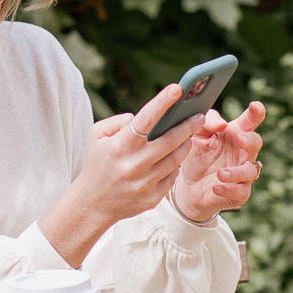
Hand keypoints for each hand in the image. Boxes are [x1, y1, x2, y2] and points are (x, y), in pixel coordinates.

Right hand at [39, 81, 206, 266]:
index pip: (145, 119)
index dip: (162, 102)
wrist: (92, 204)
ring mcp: (144, 183)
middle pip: (170, 140)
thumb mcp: (97, 136)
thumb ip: (119, 121)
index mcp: (120, 146)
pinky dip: (175, 165)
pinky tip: (176, 157)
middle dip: (188, 125)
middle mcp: (134, 164)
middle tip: (200, 115)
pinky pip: (172, 177)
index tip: (178, 88)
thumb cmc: (97, 163)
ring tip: (190, 134)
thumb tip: (143, 118)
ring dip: (186, 144)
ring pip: (175, 159)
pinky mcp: (152, 198)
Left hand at [171, 101, 264, 222]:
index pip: (250, 121)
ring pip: (250, 171)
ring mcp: (243, 174)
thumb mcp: (197, 135)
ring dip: (237, 172)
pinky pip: (240, 192)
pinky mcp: (238, 194)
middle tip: (239, 139)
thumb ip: (207, 122)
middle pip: (256, 143)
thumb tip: (221, 125)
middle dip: (250, 140)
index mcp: (235, 134)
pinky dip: (229, 189)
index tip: (256, 106)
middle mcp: (243, 153)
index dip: (256, 113)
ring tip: (220, 173)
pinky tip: (216, 187)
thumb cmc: (197, 155)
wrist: (188, 186)